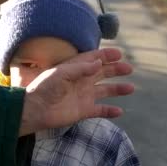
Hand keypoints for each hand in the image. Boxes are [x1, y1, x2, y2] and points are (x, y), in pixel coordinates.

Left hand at [19, 48, 133, 135]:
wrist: (35, 110)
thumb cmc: (44, 88)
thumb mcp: (61, 73)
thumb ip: (80, 68)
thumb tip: (99, 63)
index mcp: (76, 69)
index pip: (94, 59)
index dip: (106, 55)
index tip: (119, 54)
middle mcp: (82, 81)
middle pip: (103, 73)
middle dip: (116, 70)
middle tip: (129, 69)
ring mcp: (84, 96)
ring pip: (105, 91)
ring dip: (117, 89)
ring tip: (131, 88)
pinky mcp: (84, 111)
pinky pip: (100, 110)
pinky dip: (110, 111)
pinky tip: (120, 111)